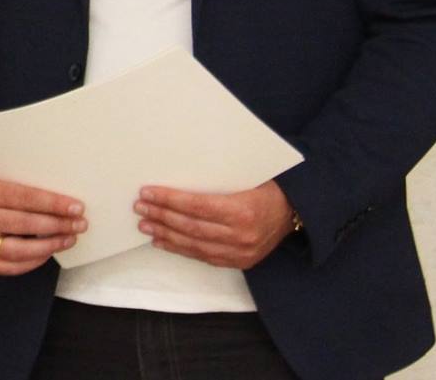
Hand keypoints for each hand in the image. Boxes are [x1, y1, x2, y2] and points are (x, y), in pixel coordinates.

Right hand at [0, 167, 84, 275]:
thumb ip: (24, 187)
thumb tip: (63, 202)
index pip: (26, 198)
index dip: (54, 204)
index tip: (77, 208)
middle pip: (27, 224)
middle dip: (59, 225)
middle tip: (80, 225)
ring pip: (21, 250)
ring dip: (50, 245)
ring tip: (68, 239)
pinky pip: (12, 266)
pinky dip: (34, 261)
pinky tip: (48, 252)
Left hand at [136, 181, 294, 269]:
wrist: (294, 213)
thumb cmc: (266, 188)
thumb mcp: (245, 177)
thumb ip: (215, 180)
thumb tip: (176, 172)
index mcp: (243, 210)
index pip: (197, 206)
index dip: (169, 200)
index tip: (147, 193)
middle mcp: (241, 235)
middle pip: (191, 227)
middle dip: (162, 217)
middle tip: (140, 208)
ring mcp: (241, 252)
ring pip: (194, 245)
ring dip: (166, 235)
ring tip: (145, 226)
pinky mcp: (240, 262)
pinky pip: (204, 257)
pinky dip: (180, 249)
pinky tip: (163, 242)